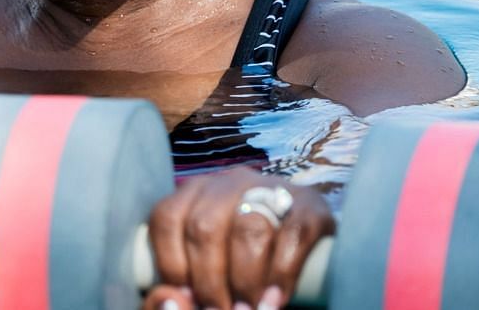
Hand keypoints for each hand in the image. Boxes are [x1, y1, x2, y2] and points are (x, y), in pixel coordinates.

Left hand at [143, 170, 333, 309]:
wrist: (311, 243)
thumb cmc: (243, 259)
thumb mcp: (210, 264)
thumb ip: (186, 285)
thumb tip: (171, 303)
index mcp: (195, 192)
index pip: (167, 217)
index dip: (171, 263)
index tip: (186, 298)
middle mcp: (228, 182)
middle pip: (205, 227)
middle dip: (209, 280)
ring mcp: (270, 188)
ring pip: (248, 230)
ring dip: (244, 281)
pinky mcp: (310, 204)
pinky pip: (293, 236)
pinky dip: (281, 275)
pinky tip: (275, 300)